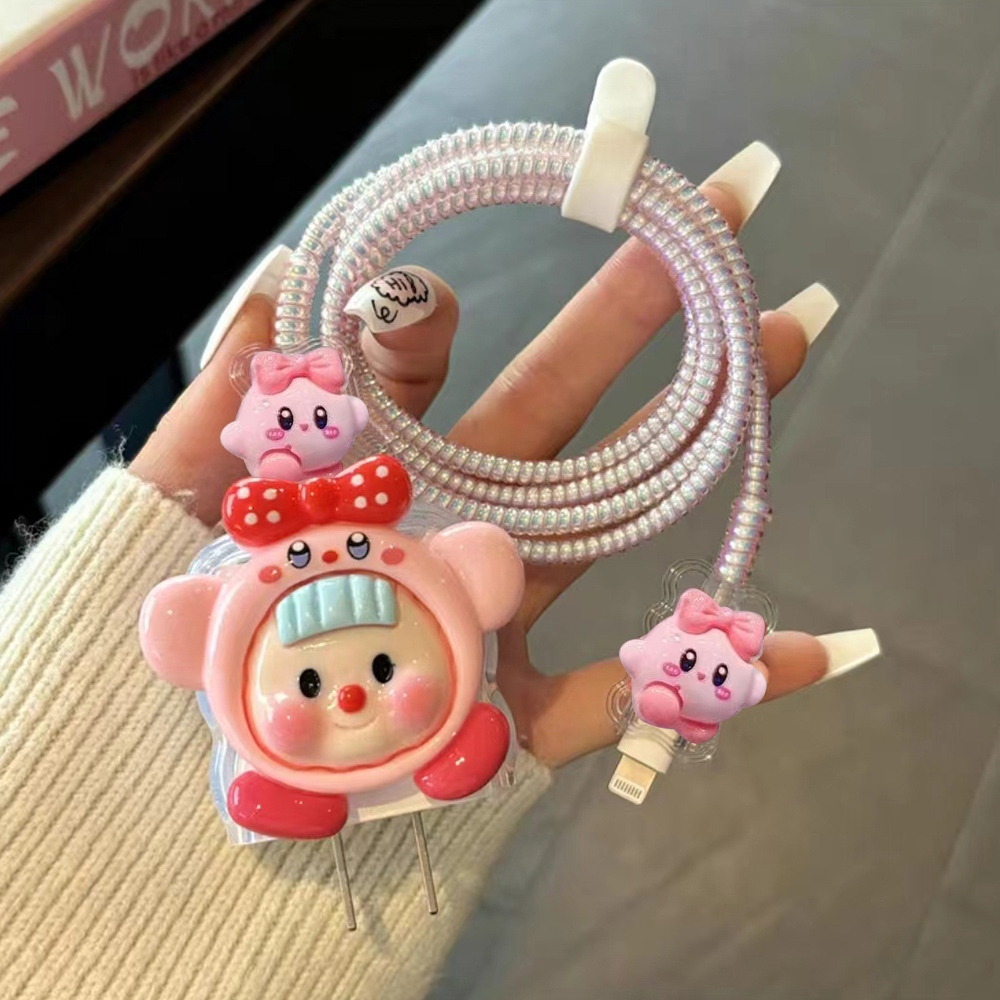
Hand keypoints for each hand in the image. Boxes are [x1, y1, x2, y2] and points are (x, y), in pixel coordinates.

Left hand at [132, 153, 832, 768]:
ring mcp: (496, 622)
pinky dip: (712, 680)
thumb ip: (222, 404)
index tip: (428, 312)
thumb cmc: (172, 647)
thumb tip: (281, 276)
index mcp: (364, 480)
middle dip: (621, 321)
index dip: (424, 331)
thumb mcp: (173, 511)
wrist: (182, 795)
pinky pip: (627, 700)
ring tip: (783, 342)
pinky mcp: (517, 721)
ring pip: (610, 518)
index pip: (413, 379)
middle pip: (548, 415)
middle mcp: (445, 533)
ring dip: (700, 437)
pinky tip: (814, 646)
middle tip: (701, 228)